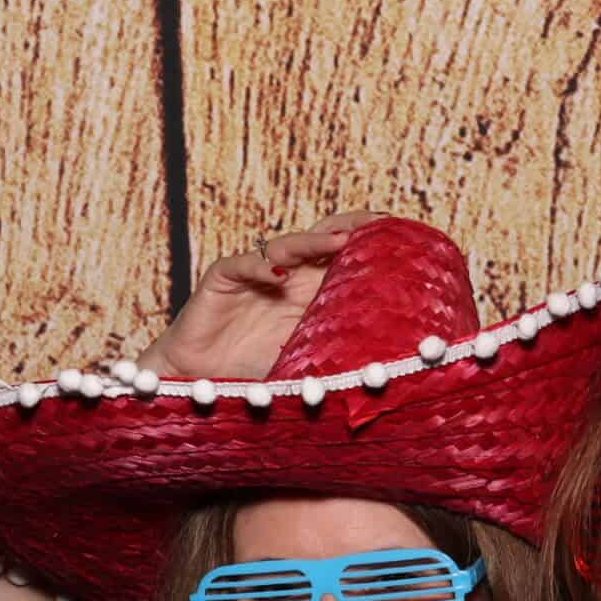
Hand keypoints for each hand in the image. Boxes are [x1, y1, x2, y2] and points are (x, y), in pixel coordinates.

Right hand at [138, 211, 383, 380]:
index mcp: (309, 290)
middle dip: (349, 228)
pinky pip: (243, 265)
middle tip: (376, 222)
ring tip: (339, 242)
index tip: (398, 236)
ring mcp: (255, 272)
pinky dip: (260, 267)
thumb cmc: (253, 366)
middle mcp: (286, 274)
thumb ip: (335, 347)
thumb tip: (387, 358)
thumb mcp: (305, 358)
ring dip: (313, 243)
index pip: (343, 257)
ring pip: (287, 246)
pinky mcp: (223, 278)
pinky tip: (279, 275)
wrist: (202, 378)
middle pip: (321, 239)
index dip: (366, 244)